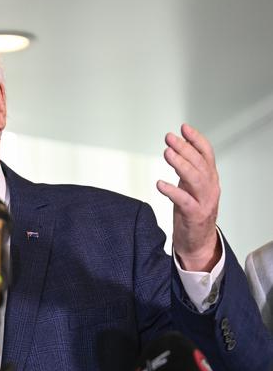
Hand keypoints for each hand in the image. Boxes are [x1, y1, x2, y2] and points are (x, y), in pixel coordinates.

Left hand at [156, 124, 220, 271]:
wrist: (197, 243)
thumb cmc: (192, 213)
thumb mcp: (191, 188)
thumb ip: (188, 172)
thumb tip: (177, 151)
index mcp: (210, 179)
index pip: (206, 155)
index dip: (196, 140)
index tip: (184, 127)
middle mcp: (210, 188)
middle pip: (200, 164)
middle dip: (185, 148)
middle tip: (170, 138)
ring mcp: (204, 202)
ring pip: (196, 179)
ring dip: (181, 164)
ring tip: (167, 153)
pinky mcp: (195, 215)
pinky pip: (185, 201)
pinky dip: (173, 191)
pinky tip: (160, 184)